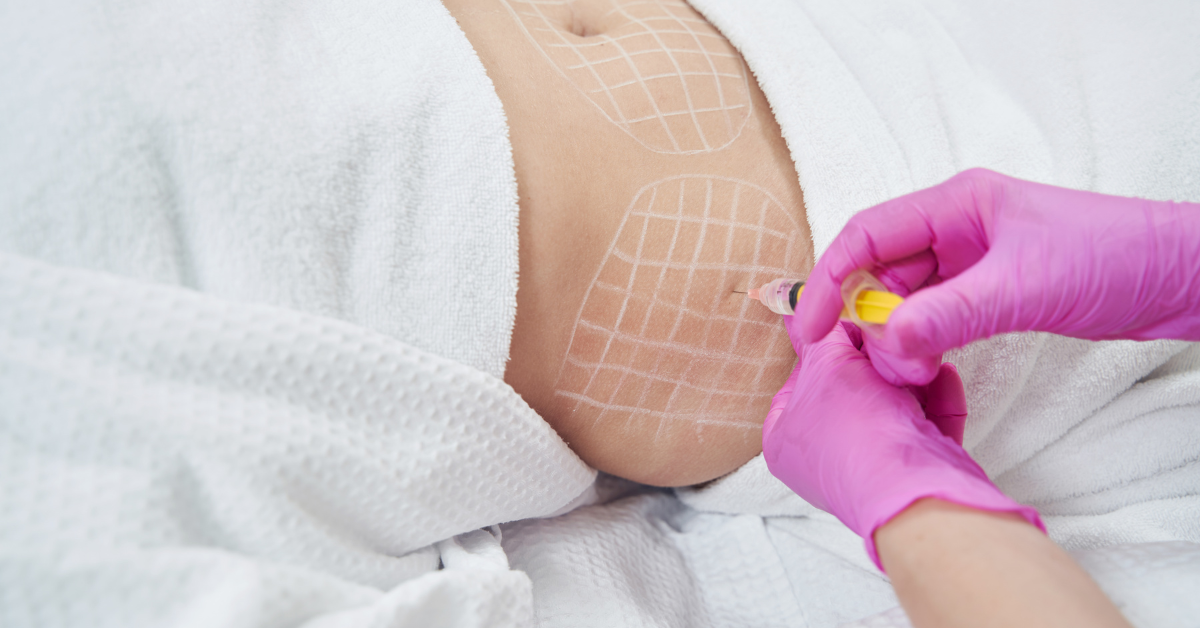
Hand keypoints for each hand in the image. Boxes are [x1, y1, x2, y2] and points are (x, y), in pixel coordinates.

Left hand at [762, 318, 1042, 568]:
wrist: (915, 488)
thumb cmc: (856, 432)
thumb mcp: (827, 366)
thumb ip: (822, 337)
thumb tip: (807, 315)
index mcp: (785, 440)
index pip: (798, 380)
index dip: (824, 347)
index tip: (848, 322)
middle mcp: (823, 457)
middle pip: (850, 388)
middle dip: (876, 360)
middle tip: (889, 334)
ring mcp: (871, 465)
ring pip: (892, 403)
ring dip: (910, 375)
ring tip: (920, 356)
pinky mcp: (916, 470)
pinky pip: (925, 423)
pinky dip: (936, 398)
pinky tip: (944, 376)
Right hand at [795, 168, 1199, 384]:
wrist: (1179, 277)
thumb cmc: (1113, 256)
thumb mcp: (1025, 285)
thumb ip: (952, 313)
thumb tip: (886, 342)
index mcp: (956, 204)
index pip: (868, 234)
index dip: (831, 280)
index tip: (811, 329)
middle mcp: (956, 229)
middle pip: (880, 269)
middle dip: (863, 314)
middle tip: (863, 360)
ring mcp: (972, 262)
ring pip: (905, 298)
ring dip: (894, 333)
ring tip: (901, 369)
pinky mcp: (989, 293)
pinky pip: (934, 317)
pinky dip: (920, 341)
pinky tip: (923, 364)